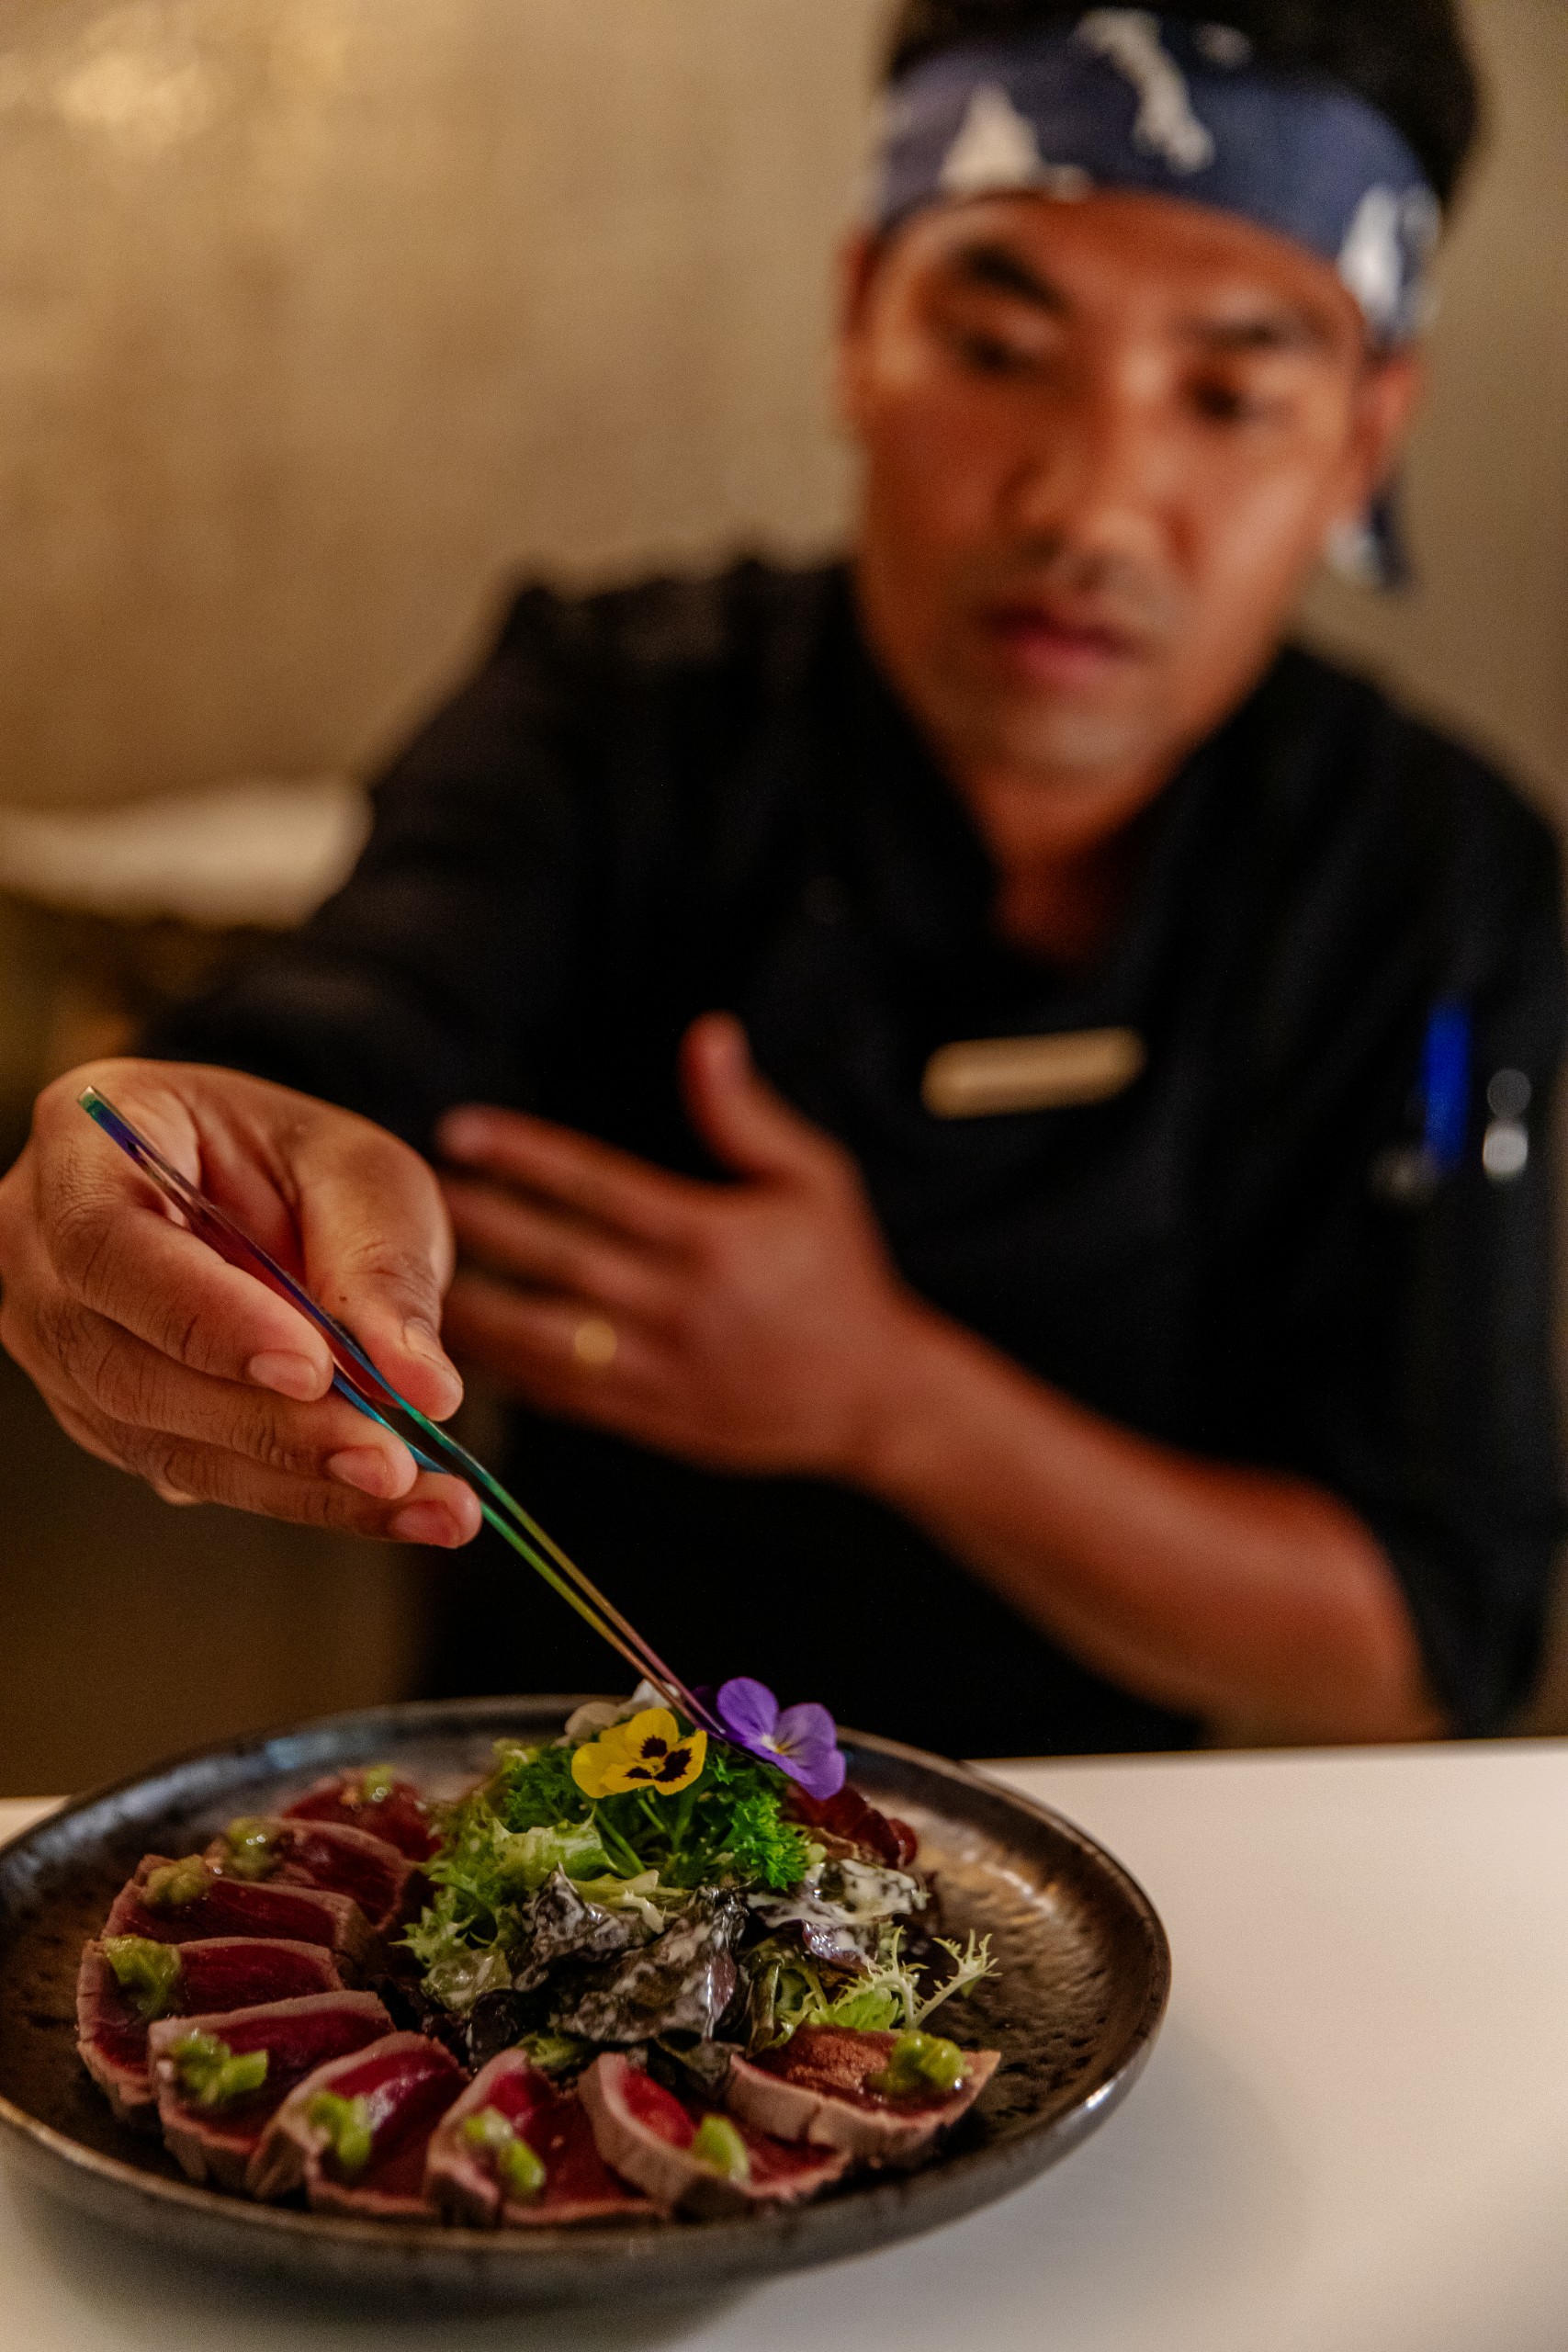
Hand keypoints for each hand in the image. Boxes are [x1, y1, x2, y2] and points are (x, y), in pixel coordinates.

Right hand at [0, 1060, 480, 1544]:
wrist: (275, 1196)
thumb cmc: (302, 1160)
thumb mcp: (361, 1175)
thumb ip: (382, 1268)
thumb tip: (422, 1386)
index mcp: (87, 1140)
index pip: (108, 1242)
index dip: (204, 1315)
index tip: (312, 1368)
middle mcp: (40, 1248)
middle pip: (124, 1365)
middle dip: (268, 1425)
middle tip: (388, 1458)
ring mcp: (59, 1341)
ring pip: (156, 1440)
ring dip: (294, 1481)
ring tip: (418, 1495)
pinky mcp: (104, 1416)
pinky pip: (190, 1471)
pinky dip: (298, 1493)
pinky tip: (390, 1502)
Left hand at [436, 1014, 917, 1476]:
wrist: (875, 1397)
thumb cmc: (841, 1272)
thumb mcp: (814, 1180)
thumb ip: (746, 1114)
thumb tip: (706, 1033)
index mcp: (716, 1238)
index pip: (600, 1187)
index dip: (524, 1156)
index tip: (459, 1131)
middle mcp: (681, 1305)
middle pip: (555, 1259)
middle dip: (475, 1224)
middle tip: (406, 1193)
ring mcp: (661, 1370)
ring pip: (542, 1337)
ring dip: (468, 1306)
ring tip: (401, 1277)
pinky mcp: (649, 1420)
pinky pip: (559, 1396)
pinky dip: (501, 1371)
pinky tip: (450, 1345)